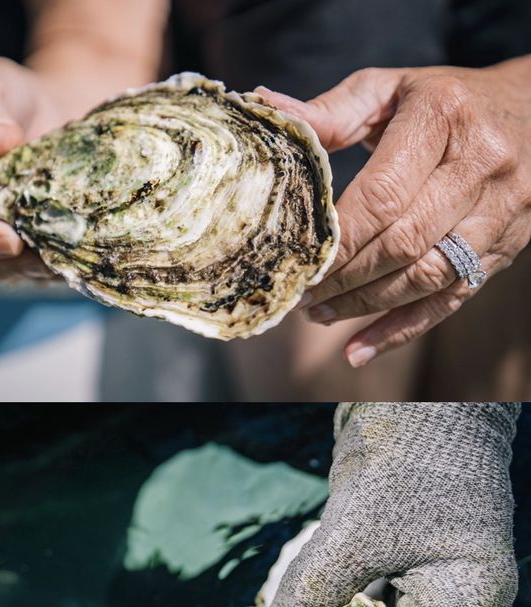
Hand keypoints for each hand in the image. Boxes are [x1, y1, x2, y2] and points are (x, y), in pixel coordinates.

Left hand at [260, 59, 530, 366]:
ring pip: (427, 277)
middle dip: (347, 277)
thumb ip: (333, 110)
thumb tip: (269, 110)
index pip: (383, 196)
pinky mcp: (505, 247)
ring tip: (320, 314)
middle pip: (404, 243)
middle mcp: (480, 166)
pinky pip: (450, 301)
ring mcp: (500, 212)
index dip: (340, 239)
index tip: (302, 260)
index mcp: (443, 118)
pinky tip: (358, 350)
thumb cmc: (444, 101)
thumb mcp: (391, 90)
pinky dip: (401, 330)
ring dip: (367, 305)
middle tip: (303, 293)